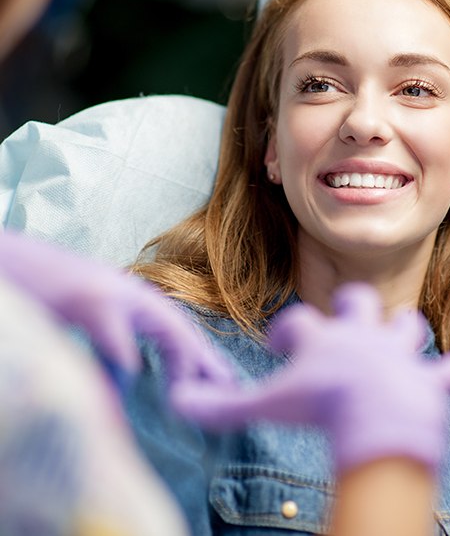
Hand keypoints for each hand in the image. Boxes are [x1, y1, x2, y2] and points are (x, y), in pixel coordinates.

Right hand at [0, 230, 233, 388]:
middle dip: (205, 359)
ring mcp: (110, 292)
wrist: (5, 260)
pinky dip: (125, 360)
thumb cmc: (40, 291)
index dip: (197, 353)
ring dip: (181, 360)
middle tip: (226, 389)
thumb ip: (111, 341)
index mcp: (128, 296)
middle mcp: (128, 290)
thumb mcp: (84, 317)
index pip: (175, 326)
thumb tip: (127, 376)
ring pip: (165, 326)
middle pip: (180, 326)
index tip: (218, 380)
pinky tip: (129, 379)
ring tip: (191, 391)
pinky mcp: (88, 300)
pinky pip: (117, 336)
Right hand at [173, 282, 449, 473]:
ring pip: (407, 325)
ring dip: (403, 332)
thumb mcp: (267, 404)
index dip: (287, 332)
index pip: (298, 321)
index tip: (280, 345)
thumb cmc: (320, 406)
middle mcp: (363, 334)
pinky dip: (448, 373)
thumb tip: (178, 400)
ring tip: (396, 341)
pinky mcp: (428, 378)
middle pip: (359, 300)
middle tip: (345, 322)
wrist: (377, 415)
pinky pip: (445, 371)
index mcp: (323, 337)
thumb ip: (223, 406)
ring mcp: (399, 353)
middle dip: (353, 306)